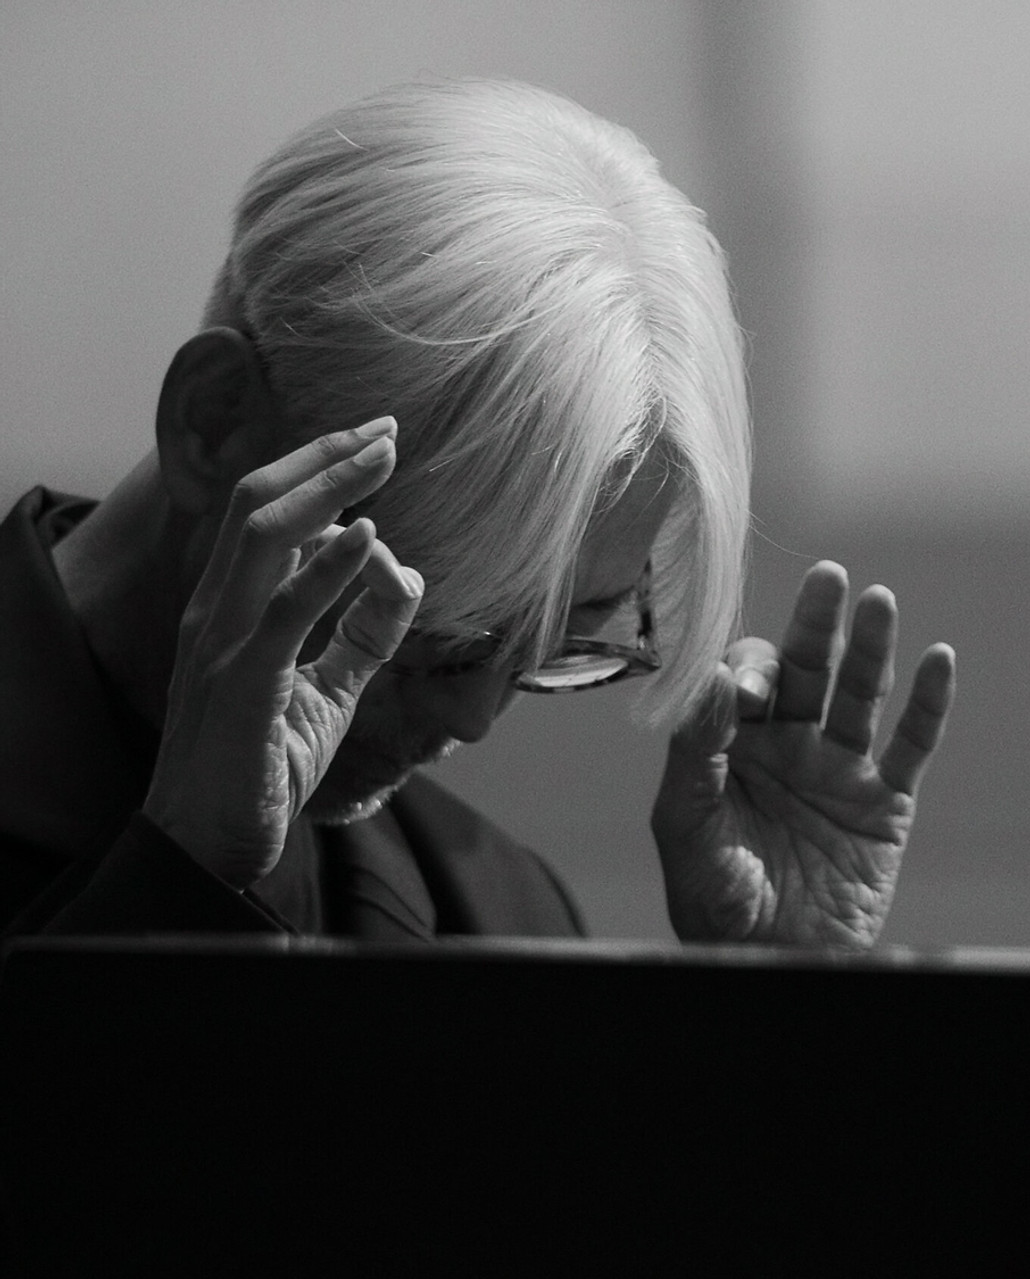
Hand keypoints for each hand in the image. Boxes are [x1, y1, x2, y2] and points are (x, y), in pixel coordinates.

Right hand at [143, 420, 422, 888]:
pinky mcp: (244, 687)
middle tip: (386, 430)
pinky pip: (287, 613)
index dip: (315, 469)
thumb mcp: (323, 693)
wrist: (206, 847)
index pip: (262, 513)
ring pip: (266, 535)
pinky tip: (371, 536)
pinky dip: (330, 569)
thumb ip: (358, 638)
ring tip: (382, 455)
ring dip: (329, 487)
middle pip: (260, 503)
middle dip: (326, 457)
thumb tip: (404, 584)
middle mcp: (216, 612)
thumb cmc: (257, 767)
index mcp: (227, 609)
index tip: (371, 444)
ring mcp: (222, 645)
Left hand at [651, 561, 955, 947]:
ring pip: (860, 697)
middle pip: (804, 671)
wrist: (766, 960)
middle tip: (827, 577)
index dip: (748, 669)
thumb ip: (695, 750)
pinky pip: (911, 748)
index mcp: (733, 745)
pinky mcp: (883, 804)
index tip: (749, 686)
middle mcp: (786, 746)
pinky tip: (937, 659)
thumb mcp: (685, 822)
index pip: (744, 681)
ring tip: (879, 601)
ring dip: (871, 650)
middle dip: (814, 627)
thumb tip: (713, 675)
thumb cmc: (712, 897)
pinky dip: (928, 706)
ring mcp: (837, 771)